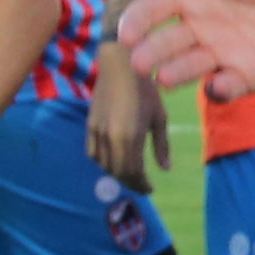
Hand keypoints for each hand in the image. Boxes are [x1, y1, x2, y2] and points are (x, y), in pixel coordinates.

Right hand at [88, 50, 167, 190]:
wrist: (120, 66)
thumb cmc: (146, 89)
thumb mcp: (159, 117)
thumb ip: (161, 145)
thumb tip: (165, 169)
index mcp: (130, 136)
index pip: (133, 171)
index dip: (142, 184)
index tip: (151, 188)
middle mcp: (110, 137)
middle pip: (118, 171)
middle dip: (131, 182)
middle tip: (143, 185)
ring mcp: (97, 132)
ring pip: (104, 164)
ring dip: (117, 173)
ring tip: (131, 175)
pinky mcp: (89, 125)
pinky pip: (93, 153)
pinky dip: (104, 162)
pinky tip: (115, 160)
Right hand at [119, 0, 254, 101]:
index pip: (151, 10)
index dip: (135, 21)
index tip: (127, 32)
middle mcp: (201, 27)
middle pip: (162, 44)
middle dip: (147, 54)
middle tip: (141, 62)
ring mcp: (223, 54)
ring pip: (186, 69)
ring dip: (174, 74)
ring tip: (167, 76)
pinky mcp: (248, 76)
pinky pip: (225, 89)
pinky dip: (219, 91)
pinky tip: (219, 84)